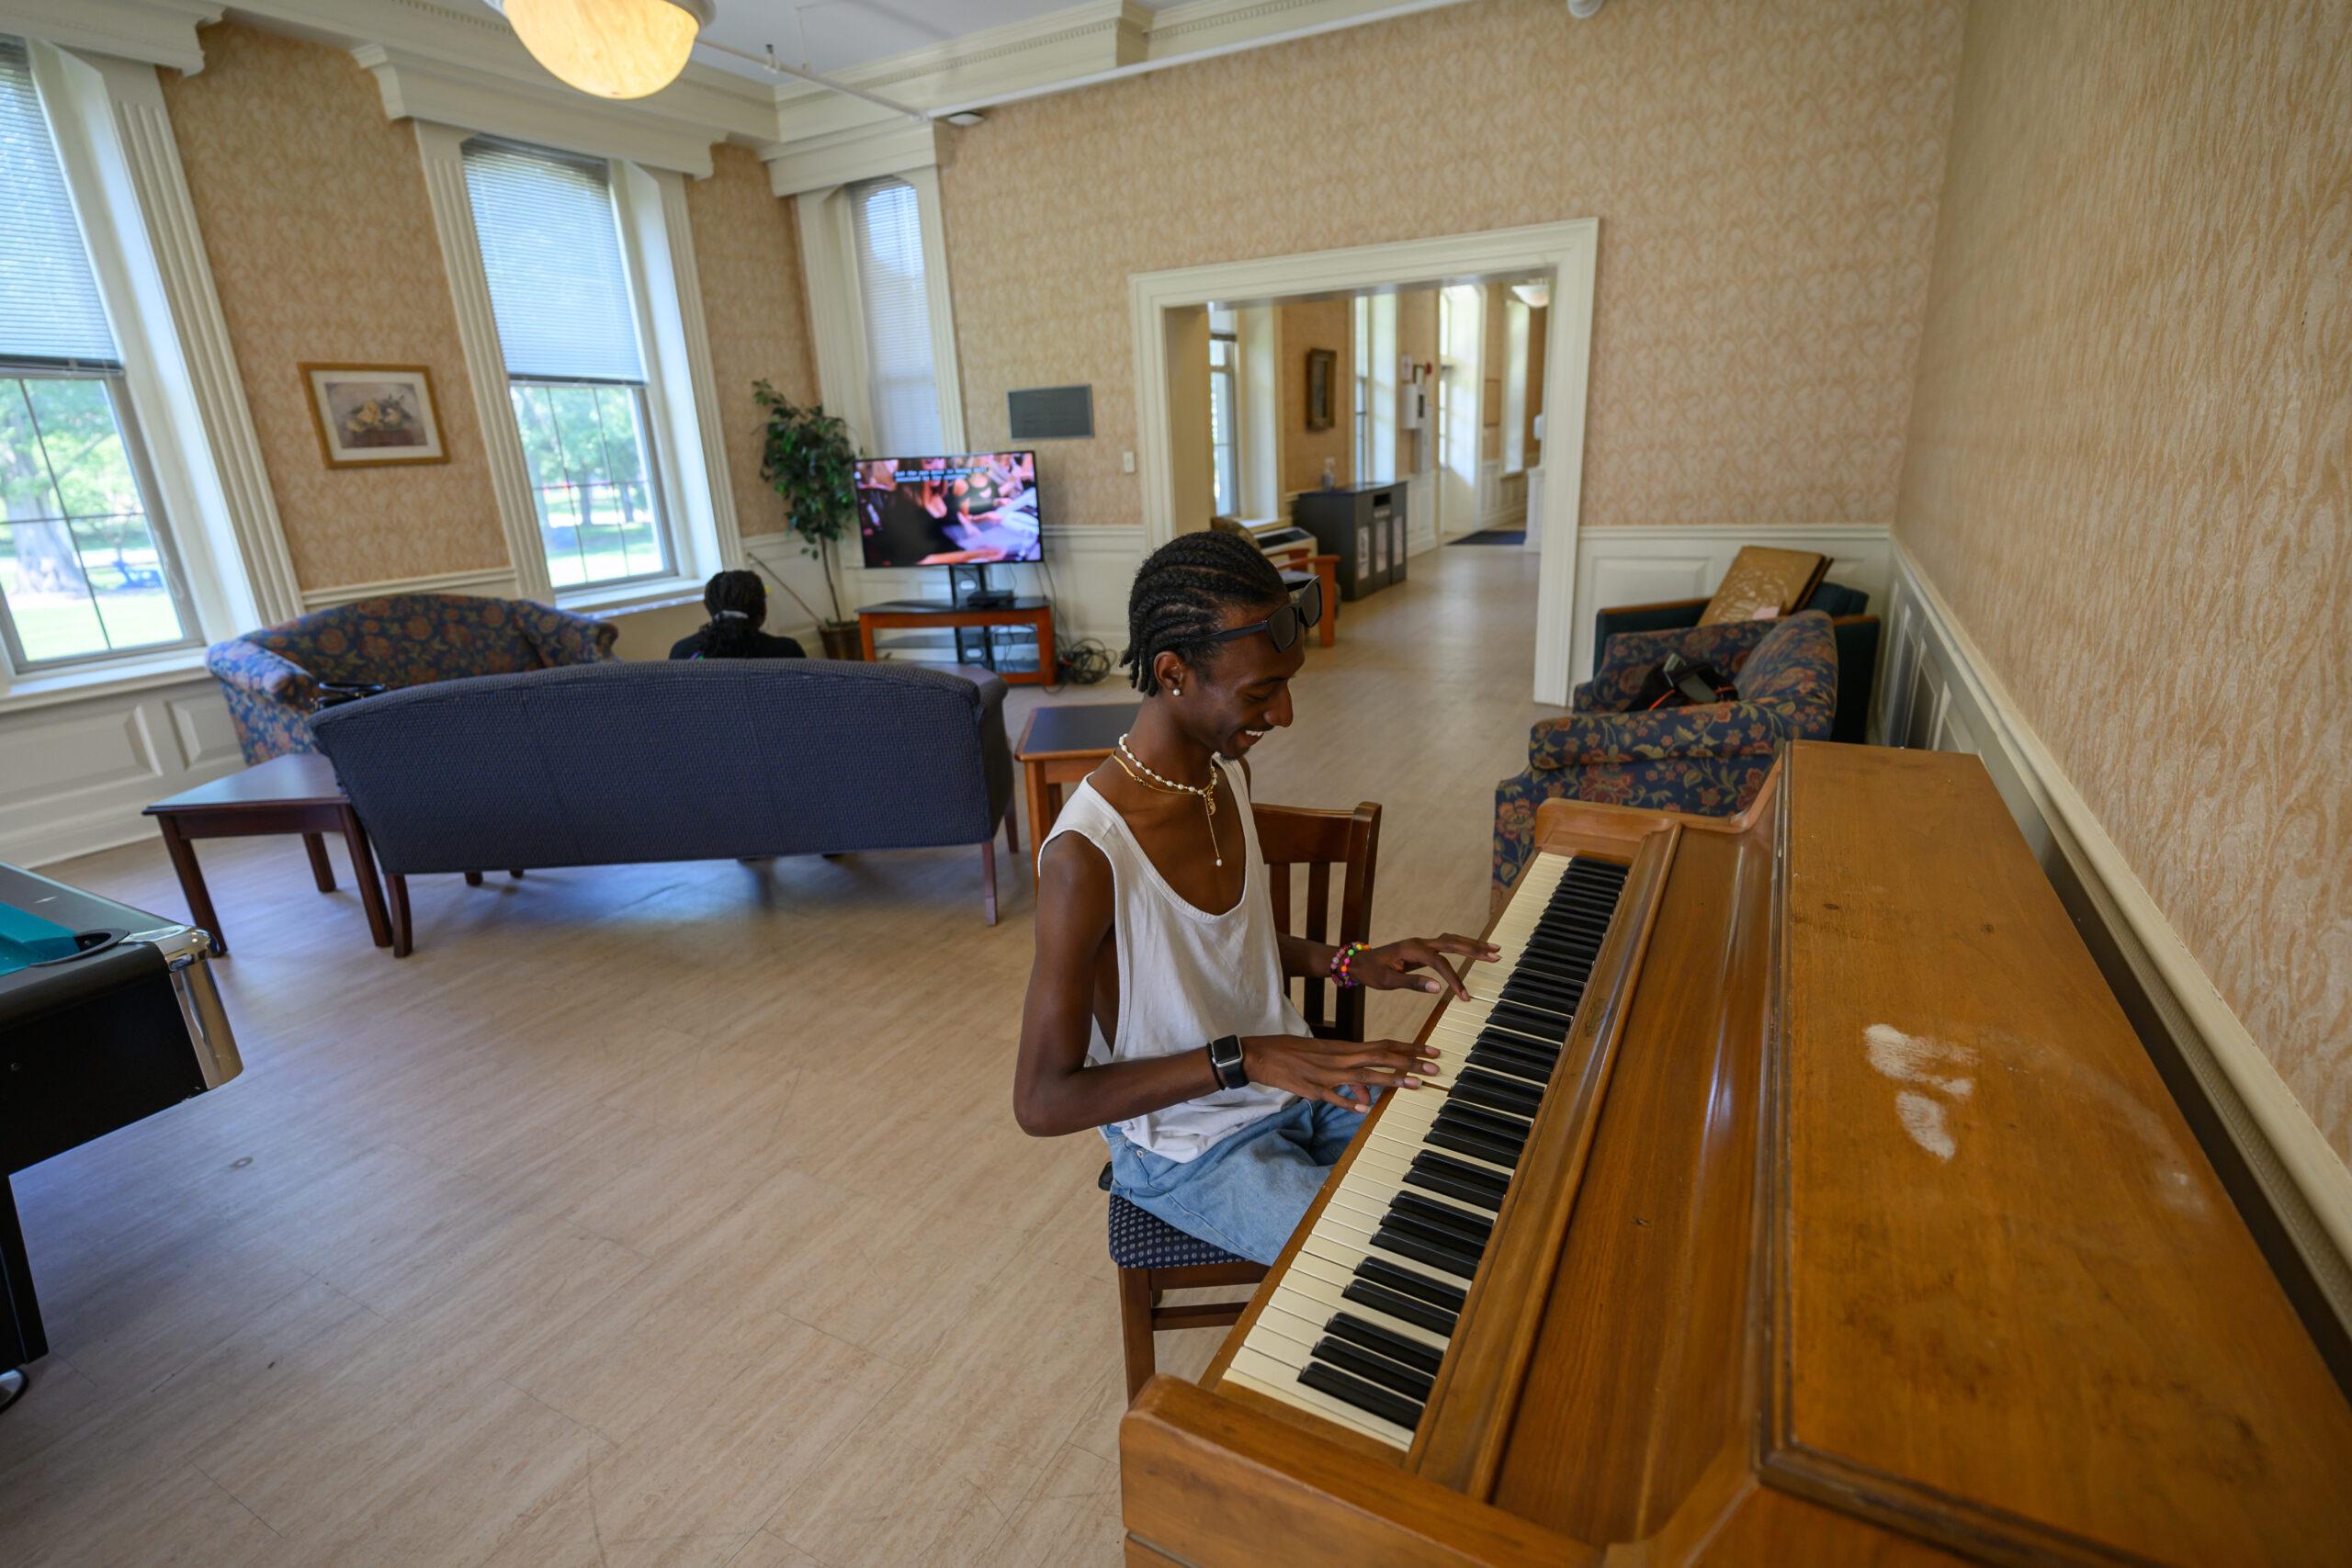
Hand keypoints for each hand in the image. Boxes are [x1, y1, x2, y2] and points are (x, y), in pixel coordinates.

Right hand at [1241, 1034, 1439, 1113]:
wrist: (1259, 1054)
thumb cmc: (1291, 1052)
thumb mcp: (1322, 1057)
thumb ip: (1346, 1074)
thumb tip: (1366, 1094)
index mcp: (1342, 1047)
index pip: (1383, 1045)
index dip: (1409, 1048)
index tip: (1431, 1050)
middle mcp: (1339, 1058)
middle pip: (1381, 1057)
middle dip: (1410, 1062)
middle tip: (1434, 1066)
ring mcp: (1326, 1073)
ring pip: (1363, 1075)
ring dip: (1390, 1079)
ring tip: (1414, 1084)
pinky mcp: (1312, 1088)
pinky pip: (1334, 1096)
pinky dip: (1349, 1101)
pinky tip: (1365, 1108)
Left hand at [1354, 934, 1500, 1000]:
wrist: (1358, 962)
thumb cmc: (1371, 972)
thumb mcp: (1387, 981)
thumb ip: (1412, 983)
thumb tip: (1437, 989)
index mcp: (1412, 949)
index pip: (1440, 963)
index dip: (1454, 979)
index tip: (1464, 996)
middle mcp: (1420, 942)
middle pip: (1453, 943)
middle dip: (1475, 949)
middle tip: (1496, 954)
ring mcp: (1422, 944)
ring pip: (1452, 941)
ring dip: (1473, 945)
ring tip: (1493, 950)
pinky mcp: (1422, 948)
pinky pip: (1447, 945)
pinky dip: (1463, 947)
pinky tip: (1474, 951)